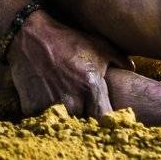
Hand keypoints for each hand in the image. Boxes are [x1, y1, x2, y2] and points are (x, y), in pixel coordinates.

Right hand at [6, 11, 129, 117]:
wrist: (28, 34)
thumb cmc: (67, 39)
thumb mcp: (98, 44)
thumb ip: (120, 59)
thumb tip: (132, 69)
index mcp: (90, 87)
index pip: (106, 119)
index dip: (107, 121)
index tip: (105, 118)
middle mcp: (71, 100)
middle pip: (85, 125)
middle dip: (86, 119)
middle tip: (83, 108)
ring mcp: (50, 105)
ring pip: (64, 124)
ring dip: (66, 118)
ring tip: (64, 104)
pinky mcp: (31, 107)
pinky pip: (42, 119)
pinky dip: (45, 113)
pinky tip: (45, 99)